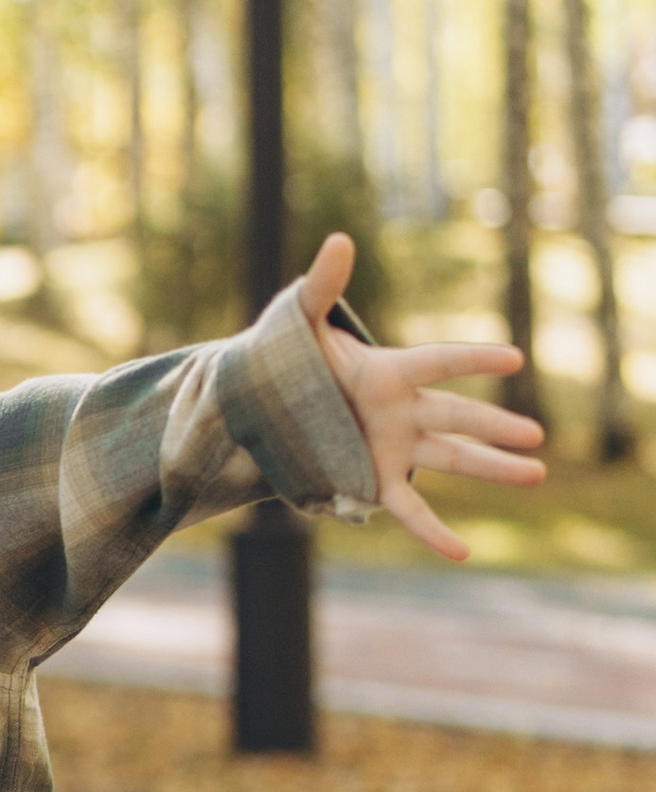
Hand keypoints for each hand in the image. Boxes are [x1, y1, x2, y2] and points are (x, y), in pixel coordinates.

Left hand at [298, 232, 545, 559]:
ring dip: (492, 468)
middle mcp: (401, 411)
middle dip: (494, 426)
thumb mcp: (297, 320)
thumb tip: (339, 239)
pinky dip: (432, 531)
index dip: (473, 359)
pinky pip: (410, 507)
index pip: (437, 363)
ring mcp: (393, 447)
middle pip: (457, 416)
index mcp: (388, 372)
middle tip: (536, 434)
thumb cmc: (285, 355)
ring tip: (535, 474)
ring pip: (451, 458)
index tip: (514, 357)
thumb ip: (321, 286)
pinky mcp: (375, 479)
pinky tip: (461, 552)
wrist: (256, 401)